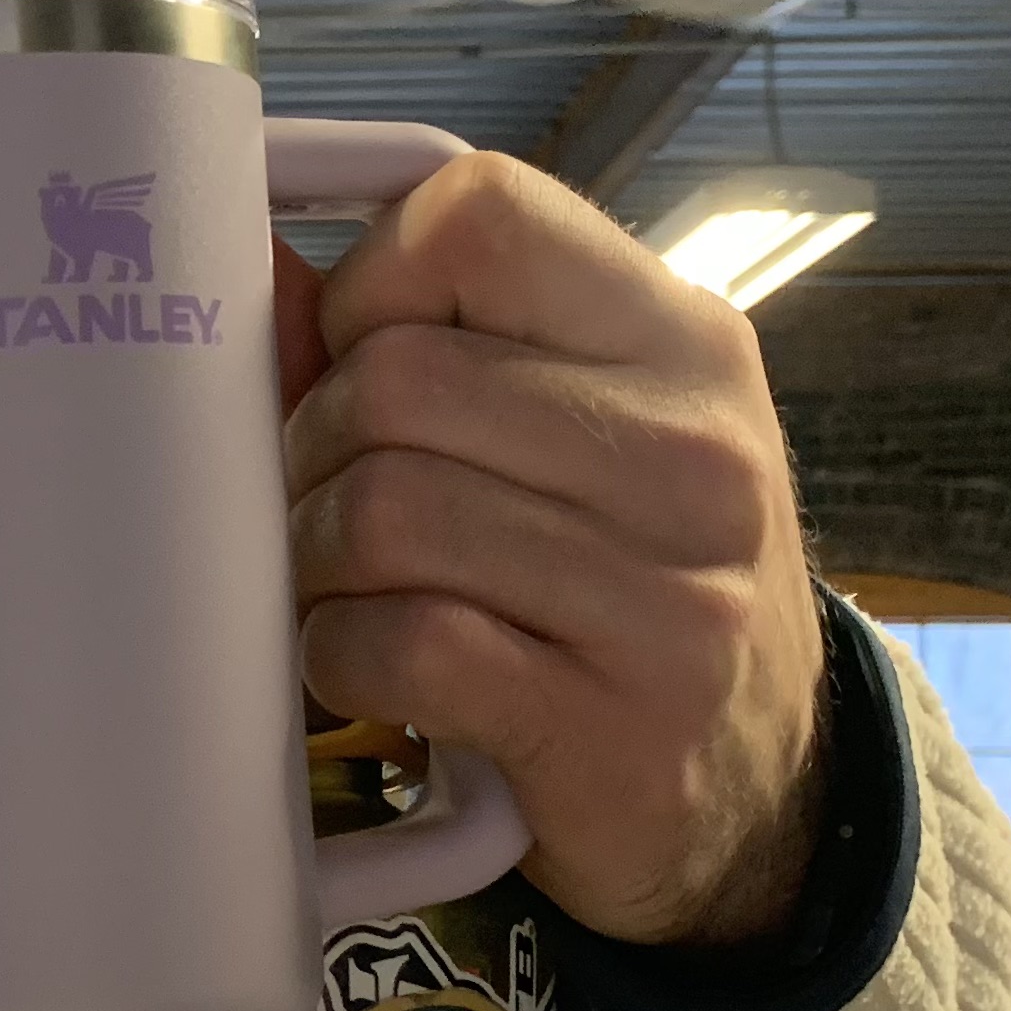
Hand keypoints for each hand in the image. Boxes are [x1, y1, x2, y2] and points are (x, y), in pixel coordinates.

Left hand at [281, 157, 830, 946]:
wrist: (759, 796)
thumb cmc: (627, 587)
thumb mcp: (573, 434)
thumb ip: (422, 339)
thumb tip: (250, 268)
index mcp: (683, 340)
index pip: (479, 214)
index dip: (372, 282)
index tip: (362, 361)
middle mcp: (697, 454)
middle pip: (393, 379)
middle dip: (313, 451)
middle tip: (329, 509)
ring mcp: (668, 598)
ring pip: (381, 511)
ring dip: (316, 563)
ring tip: (350, 590)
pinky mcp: (605, 726)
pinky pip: (399, 645)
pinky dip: (343, 658)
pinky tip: (371, 669)